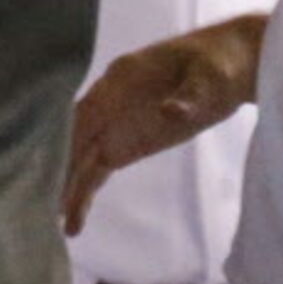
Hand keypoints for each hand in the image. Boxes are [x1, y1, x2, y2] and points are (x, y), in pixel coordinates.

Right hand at [63, 14, 263, 233]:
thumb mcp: (209, 77)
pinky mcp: (129, 142)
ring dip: (68, 184)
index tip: (54, 162)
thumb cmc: (219, 64)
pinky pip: (100, 167)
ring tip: (56, 220)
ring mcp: (116, 122)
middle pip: (76, 137)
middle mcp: (109, 101)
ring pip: (83, 155)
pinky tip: (74, 215)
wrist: (234, 64)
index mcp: (121, 78)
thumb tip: (170, 111)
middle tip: (48, 205)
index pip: (86, 109)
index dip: (70, 136)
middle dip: (61, 167)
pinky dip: (86, 188)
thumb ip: (188, 96)